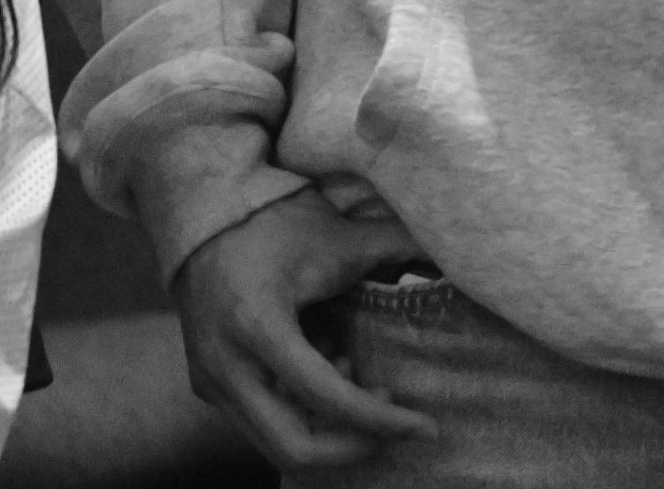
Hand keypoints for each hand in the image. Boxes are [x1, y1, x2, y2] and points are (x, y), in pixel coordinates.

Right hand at [164, 192, 438, 470]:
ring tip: (358, 376)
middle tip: (396, 419)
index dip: (382, 420)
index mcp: (258, 328)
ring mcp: (210, 381)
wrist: (205, 216)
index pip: (327, 397)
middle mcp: (226, 367)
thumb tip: (459, 256)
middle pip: (294, 447)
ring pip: (276, 441)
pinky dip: (303, 411)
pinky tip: (329, 366)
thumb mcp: (341, 239)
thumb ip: (398, 251)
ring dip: (328, 427)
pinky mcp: (207, 385)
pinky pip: (260, 422)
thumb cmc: (276, 222)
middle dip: (353, 444)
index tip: (425, 425)